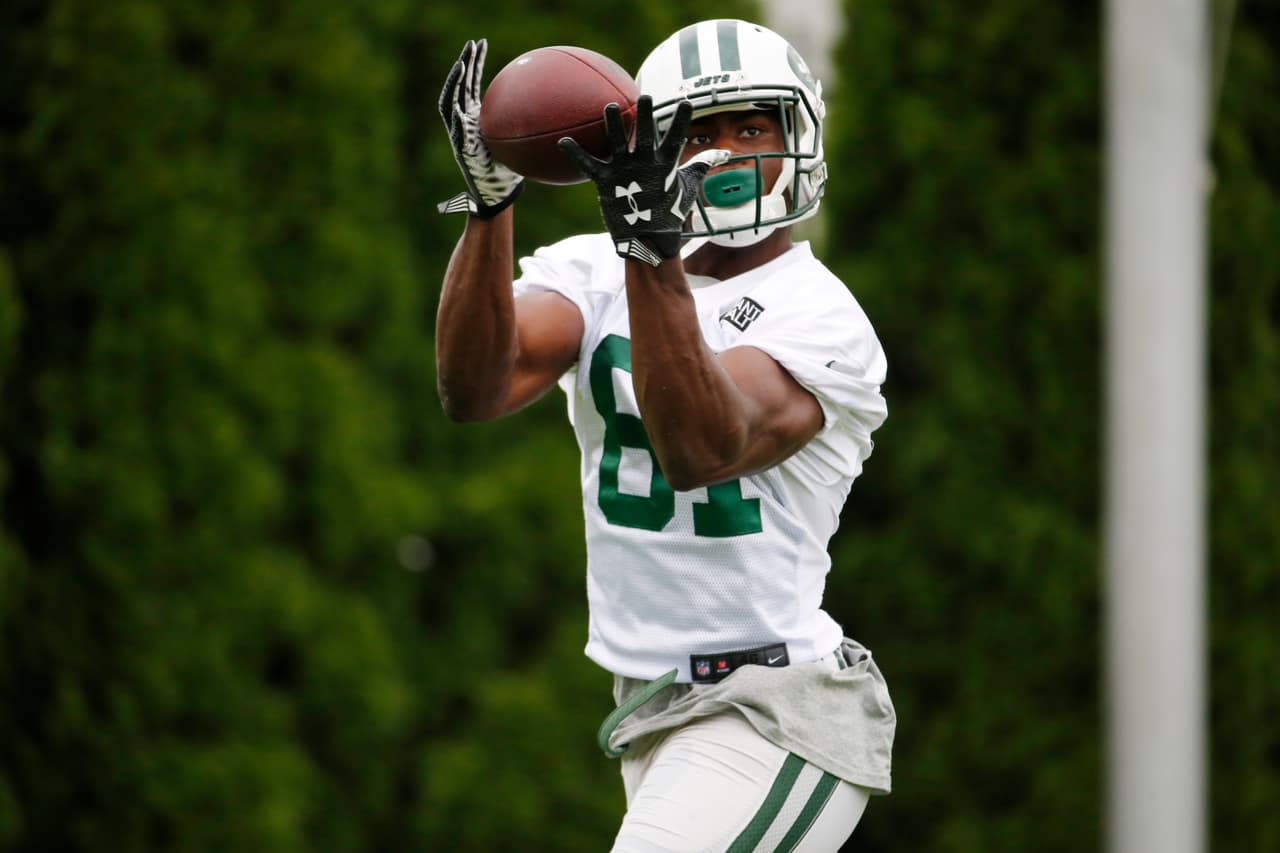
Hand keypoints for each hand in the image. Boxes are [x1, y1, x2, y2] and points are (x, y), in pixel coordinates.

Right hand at [437, 39, 523, 217]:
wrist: (497, 195)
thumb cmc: (511, 171)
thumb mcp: (522, 143)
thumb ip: (529, 126)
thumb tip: (558, 111)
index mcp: (475, 117)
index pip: (471, 84)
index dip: (474, 64)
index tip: (480, 43)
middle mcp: (463, 123)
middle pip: (458, 87)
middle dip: (464, 64)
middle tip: (472, 44)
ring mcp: (459, 135)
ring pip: (450, 104)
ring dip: (454, 85)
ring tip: (462, 67)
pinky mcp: (460, 151)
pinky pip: (456, 133)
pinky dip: (456, 119)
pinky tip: (460, 109)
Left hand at [558, 97, 728, 266]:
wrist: (647, 240)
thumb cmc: (670, 213)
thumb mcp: (688, 188)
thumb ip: (700, 167)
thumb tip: (721, 154)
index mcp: (666, 165)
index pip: (677, 137)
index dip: (681, 120)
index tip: (685, 102)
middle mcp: (645, 164)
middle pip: (647, 133)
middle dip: (646, 114)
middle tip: (644, 97)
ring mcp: (625, 172)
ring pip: (618, 142)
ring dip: (613, 124)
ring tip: (608, 106)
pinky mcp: (606, 183)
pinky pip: (589, 165)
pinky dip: (575, 154)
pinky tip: (562, 141)